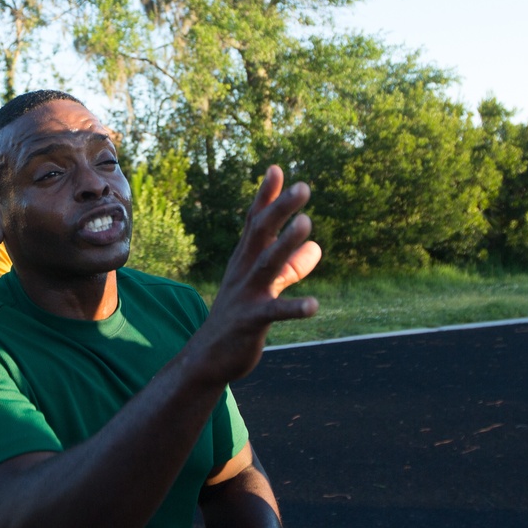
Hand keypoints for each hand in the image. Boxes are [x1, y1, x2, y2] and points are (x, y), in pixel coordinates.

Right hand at [192, 166, 321, 383]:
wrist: (208, 358)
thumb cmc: (240, 316)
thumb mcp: (266, 287)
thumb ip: (292, 267)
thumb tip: (318, 249)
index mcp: (246, 260)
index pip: (256, 222)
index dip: (266, 197)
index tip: (277, 169)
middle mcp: (244, 271)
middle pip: (261, 233)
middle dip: (280, 209)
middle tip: (304, 187)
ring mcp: (247, 295)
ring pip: (267, 264)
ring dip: (286, 243)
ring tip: (307, 224)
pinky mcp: (252, 322)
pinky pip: (275, 312)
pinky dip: (294, 308)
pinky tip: (315, 305)